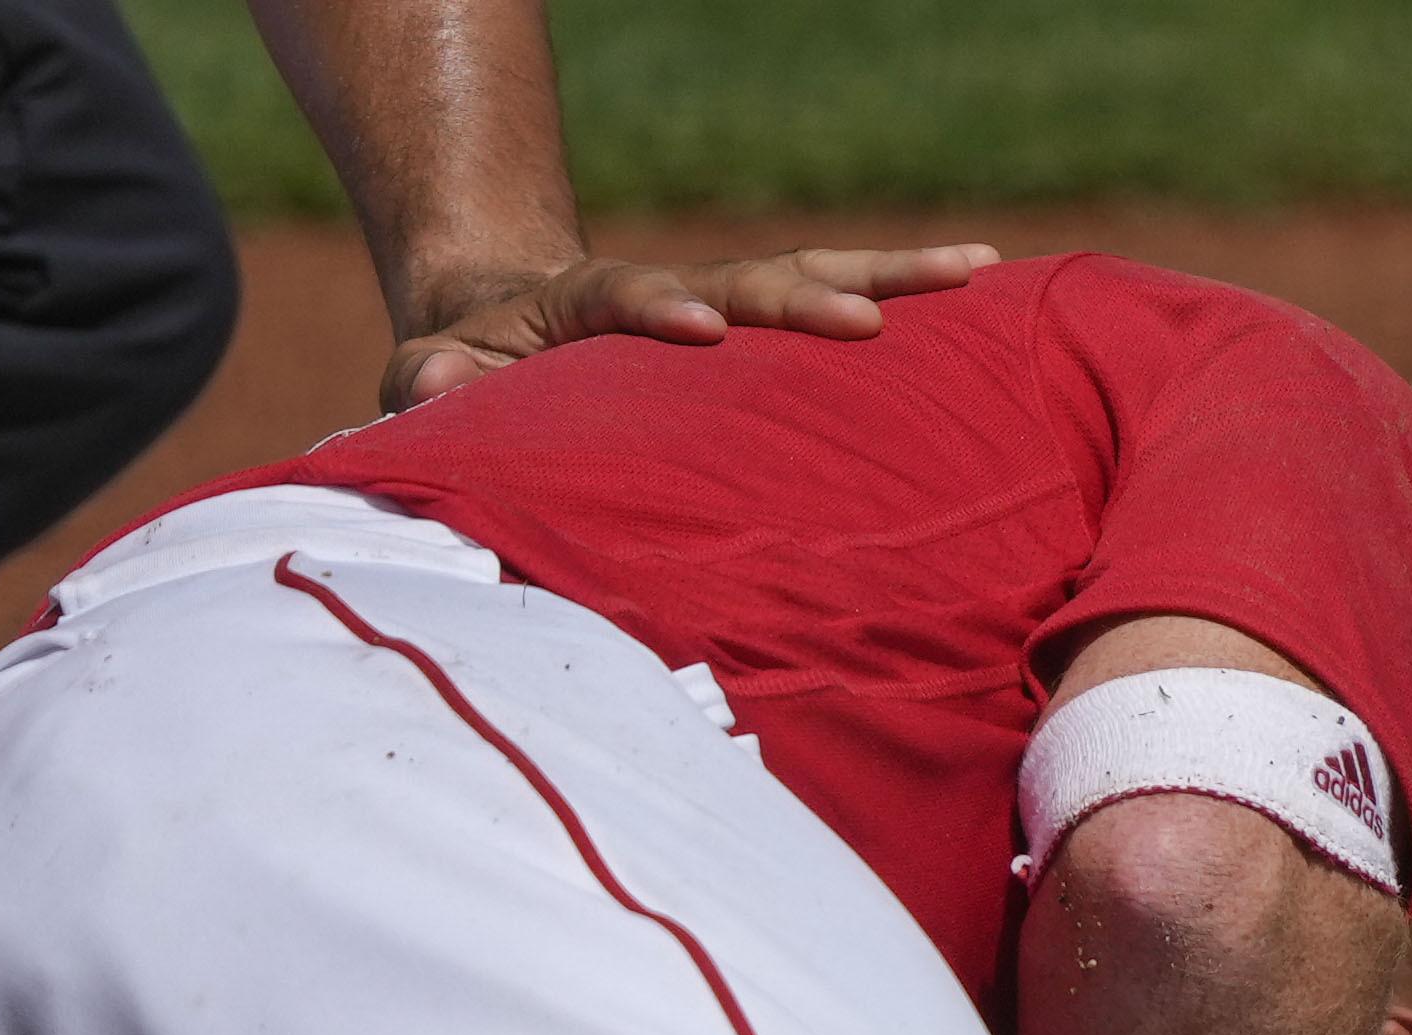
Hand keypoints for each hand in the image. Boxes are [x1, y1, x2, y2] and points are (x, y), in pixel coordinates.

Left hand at [385, 242, 1002, 411]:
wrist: (513, 321)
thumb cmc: (471, 369)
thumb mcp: (430, 375)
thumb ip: (428, 383)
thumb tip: (433, 388)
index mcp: (589, 304)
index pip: (627, 295)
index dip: (661, 308)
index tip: (703, 327)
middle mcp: (675, 291)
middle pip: (747, 277)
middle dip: (806, 296)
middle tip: (865, 320)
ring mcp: (726, 302)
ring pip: (811, 275)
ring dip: (890, 275)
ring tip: (973, 269)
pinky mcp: (764, 324)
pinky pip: (837, 301)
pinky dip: (904, 290)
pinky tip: (982, 283)